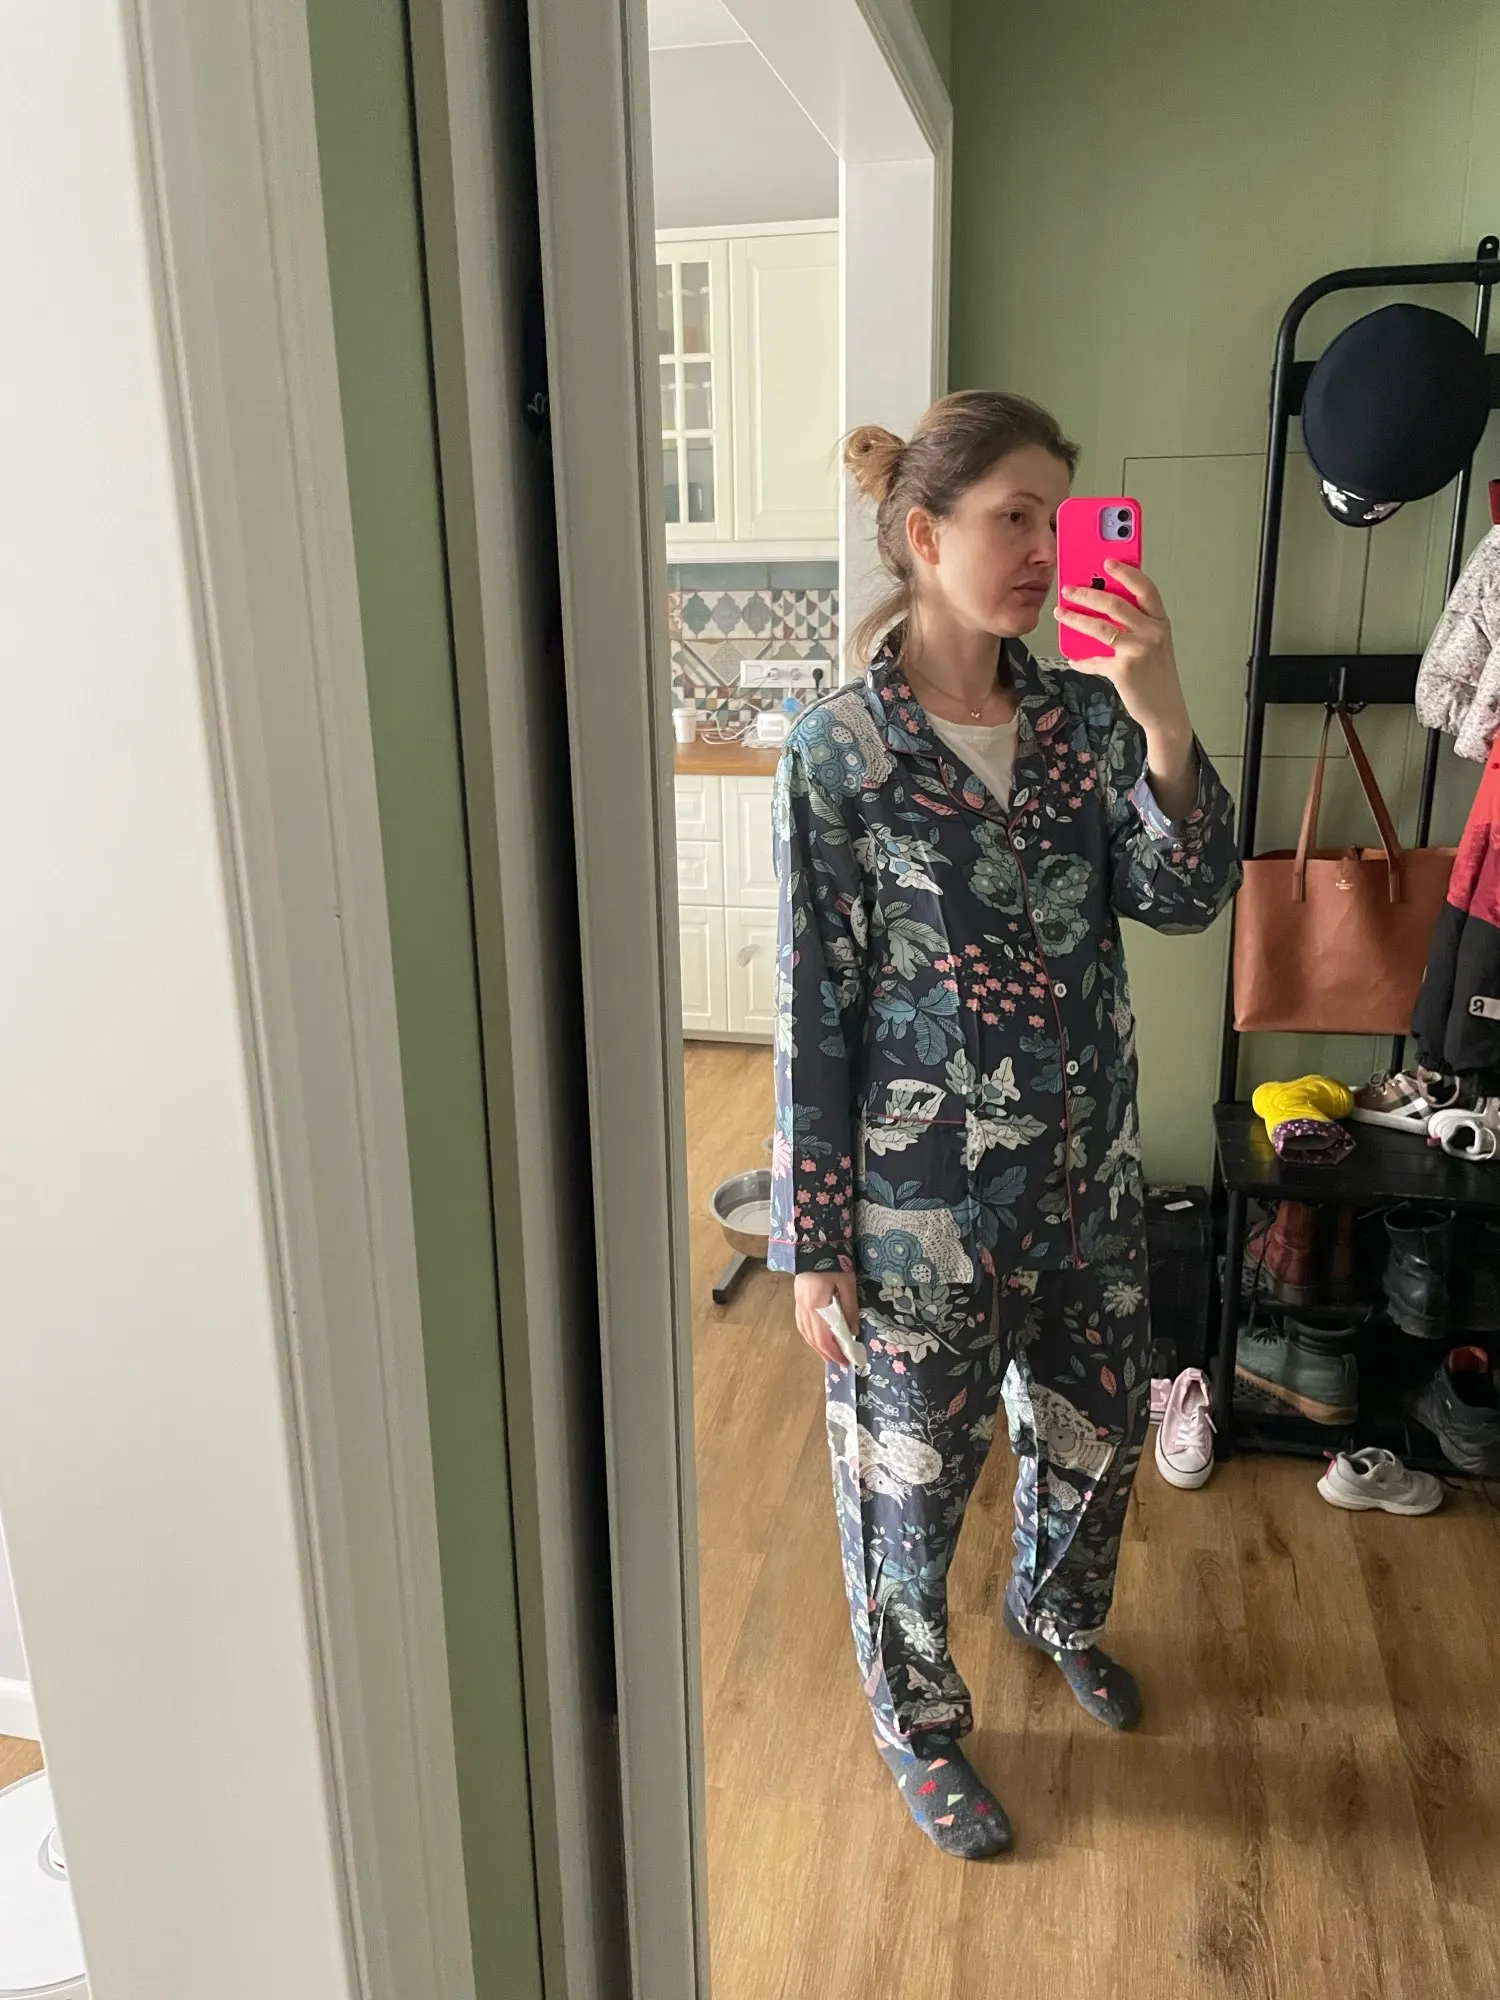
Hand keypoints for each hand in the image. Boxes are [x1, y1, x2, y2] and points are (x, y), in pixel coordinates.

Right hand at [793, 1270, 858, 1367]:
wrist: (811, 1244)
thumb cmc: (833, 1262)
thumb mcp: (847, 1284)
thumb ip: (850, 1308)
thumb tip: (853, 1331)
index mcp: (818, 1307)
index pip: (825, 1338)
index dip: (835, 1353)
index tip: (846, 1361)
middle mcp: (805, 1309)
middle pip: (814, 1339)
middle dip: (827, 1353)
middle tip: (840, 1362)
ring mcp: (799, 1305)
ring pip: (805, 1333)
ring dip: (817, 1347)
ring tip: (828, 1355)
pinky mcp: (797, 1299)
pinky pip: (801, 1324)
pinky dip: (809, 1336)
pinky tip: (815, 1338)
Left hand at [1054, 561, 1197, 819]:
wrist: (1165, 710)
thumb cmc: (1156, 675)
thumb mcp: (1152, 644)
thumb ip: (1134, 625)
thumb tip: (1099, 611)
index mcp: (1160, 621)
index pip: (1145, 588)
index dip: (1126, 571)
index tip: (1107, 560)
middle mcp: (1153, 632)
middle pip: (1115, 603)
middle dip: (1088, 593)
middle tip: (1068, 589)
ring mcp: (1139, 650)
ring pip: (1100, 627)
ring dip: (1076, 619)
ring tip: (1061, 613)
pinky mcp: (1124, 670)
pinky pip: (1095, 660)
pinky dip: (1081, 660)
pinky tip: (1073, 659)